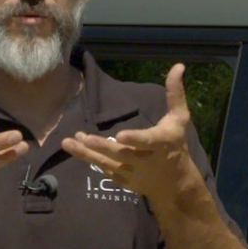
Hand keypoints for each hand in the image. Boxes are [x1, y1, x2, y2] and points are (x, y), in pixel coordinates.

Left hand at [61, 63, 192, 205]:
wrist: (176, 183)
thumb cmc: (176, 144)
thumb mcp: (179, 119)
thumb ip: (175, 94)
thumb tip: (178, 66)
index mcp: (161, 143)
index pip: (147, 141)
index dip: (135, 139)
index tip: (119, 135)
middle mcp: (146, 161)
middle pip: (121, 154)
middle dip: (101, 146)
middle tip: (82, 137)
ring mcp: (134, 173)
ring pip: (108, 164)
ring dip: (87, 153)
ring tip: (68, 142)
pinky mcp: (124, 181)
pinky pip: (106, 170)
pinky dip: (91, 159)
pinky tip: (77, 148)